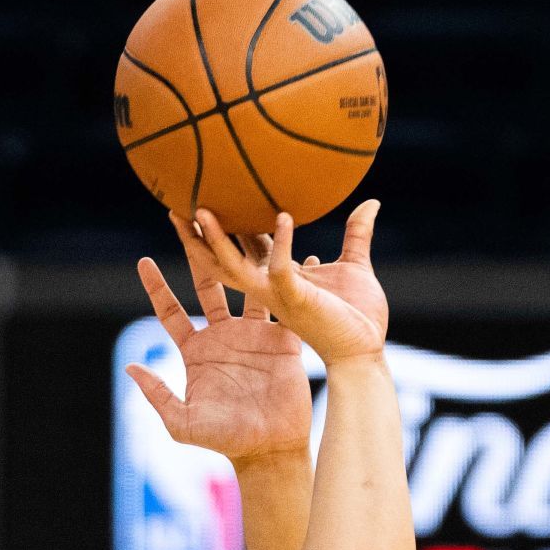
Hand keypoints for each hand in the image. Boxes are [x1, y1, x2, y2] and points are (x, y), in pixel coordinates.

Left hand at [124, 214, 313, 464]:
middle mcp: (224, 336)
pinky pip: (284, 306)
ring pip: (246, 287)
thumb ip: (158, 395)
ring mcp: (254, 336)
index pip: (171, 311)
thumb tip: (130, 367)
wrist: (272, 449)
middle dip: (198, 254)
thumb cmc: (226, 441)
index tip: (144, 260)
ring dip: (244, 258)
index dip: (157, 286)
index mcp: (197, 351)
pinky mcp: (284, 341)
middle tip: (190, 222)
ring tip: (241, 224)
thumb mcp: (183, 423)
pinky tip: (293, 256)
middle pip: (209, 286)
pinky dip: (288, 283)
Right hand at [191, 200, 387, 361]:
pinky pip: (281, 269)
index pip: (241, 250)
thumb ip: (356, 234)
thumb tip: (370, 202)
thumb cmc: (359, 316)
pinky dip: (282, 243)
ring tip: (201, 211)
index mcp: (276, 281)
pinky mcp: (296, 300)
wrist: (367, 351)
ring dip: (216, 241)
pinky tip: (284, 217)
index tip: (211, 197)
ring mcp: (277, 297)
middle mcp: (268, 290)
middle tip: (179, 205)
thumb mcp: (354, 266)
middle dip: (196, 238)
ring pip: (233, 268)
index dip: (224, 227)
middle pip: (219, 262)